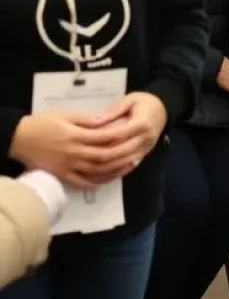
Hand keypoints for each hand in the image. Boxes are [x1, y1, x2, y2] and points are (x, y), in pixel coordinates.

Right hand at [9, 112, 142, 189]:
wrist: (20, 138)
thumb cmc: (43, 123)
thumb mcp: (65, 115)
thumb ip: (86, 120)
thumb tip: (104, 121)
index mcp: (76, 136)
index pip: (104, 138)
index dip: (120, 137)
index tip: (133, 134)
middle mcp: (75, 153)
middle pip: (104, 156)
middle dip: (123, 155)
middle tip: (138, 151)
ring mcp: (69, 166)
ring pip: (97, 171)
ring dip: (116, 169)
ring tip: (131, 165)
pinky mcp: (62, 175)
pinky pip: (83, 183)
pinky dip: (98, 182)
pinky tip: (110, 179)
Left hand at [84, 92, 168, 184]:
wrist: (163, 108)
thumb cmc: (145, 102)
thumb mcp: (130, 99)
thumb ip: (115, 110)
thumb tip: (97, 121)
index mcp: (142, 123)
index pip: (120, 134)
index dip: (103, 138)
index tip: (85, 139)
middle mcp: (145, 138)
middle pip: (121, 152)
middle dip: (101, 156)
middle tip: (82, 157)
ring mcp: (145, 148)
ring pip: (124, 163)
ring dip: (107, 167)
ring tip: (88, 169)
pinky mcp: (144, 154)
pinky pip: (129, 167)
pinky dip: (116, 171)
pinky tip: (103, 174)